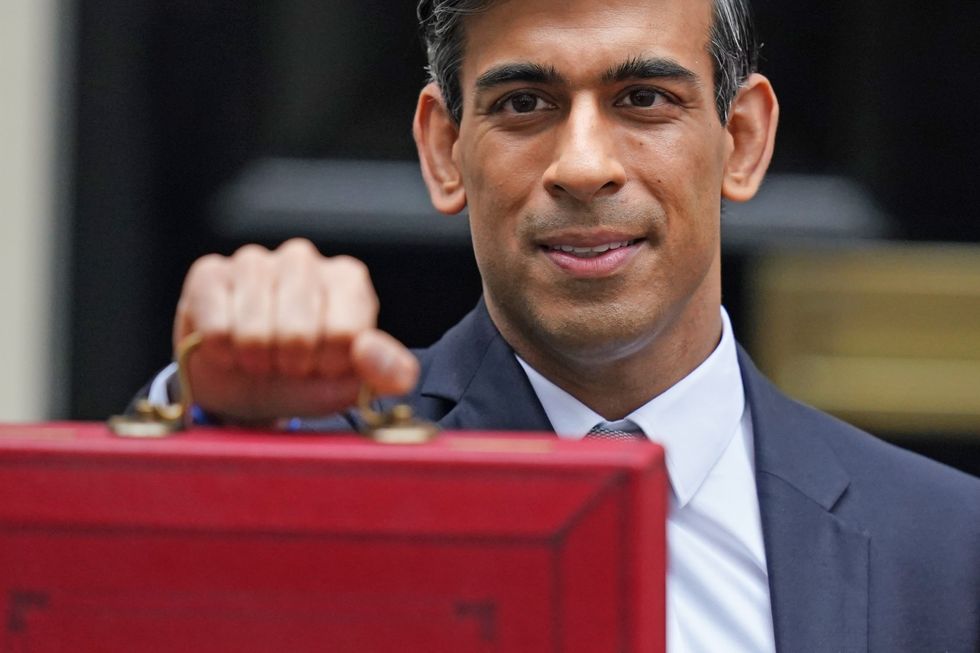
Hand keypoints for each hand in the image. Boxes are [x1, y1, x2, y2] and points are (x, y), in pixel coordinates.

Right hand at [172, 238, 418, 422]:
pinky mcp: (208, 273)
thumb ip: (386, 372)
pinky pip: (216, 328)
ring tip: (259, 355)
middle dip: (290, 365)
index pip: (345, 335)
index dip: (328, 366)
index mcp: (348, 279)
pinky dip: (222, 353)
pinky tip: (228, 344)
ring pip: (255, 331)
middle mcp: (303, 259)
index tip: (322, 366)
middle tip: (286, 364)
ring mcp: (253, 261)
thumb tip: (369, 352)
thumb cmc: (303, 377)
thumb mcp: (353, 383)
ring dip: (255, 360)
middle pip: (299, 333)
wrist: (242, 385)